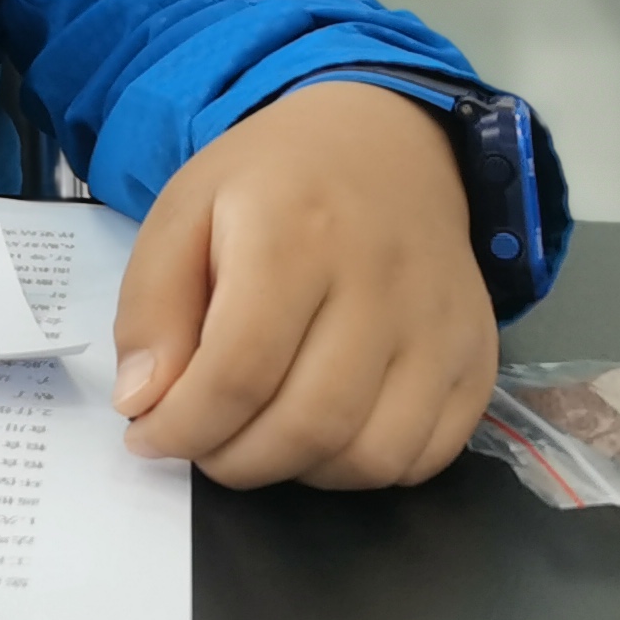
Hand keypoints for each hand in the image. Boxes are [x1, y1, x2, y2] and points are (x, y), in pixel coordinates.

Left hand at [108, 80, 497, 488]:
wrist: (385, 146)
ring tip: (260, 437)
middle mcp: (381, 283)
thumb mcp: (183, 212)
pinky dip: (366, 469)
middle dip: (233, 461)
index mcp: (295, 235)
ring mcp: (440, 325)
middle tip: (202, 443)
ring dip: (298, 473)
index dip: (183, 428)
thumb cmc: (273, 184)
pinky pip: (426, 456)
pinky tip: (325, 434)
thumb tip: (142, 402)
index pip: (238, 372)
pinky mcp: (477, 357)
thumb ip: (151, 306)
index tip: (149, 436)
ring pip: (370, 456)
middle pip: (308, 425)